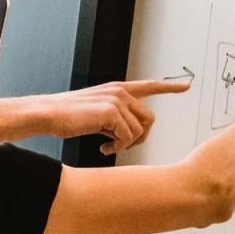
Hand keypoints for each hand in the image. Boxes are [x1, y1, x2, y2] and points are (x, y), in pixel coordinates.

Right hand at [42, 80, 190, 154]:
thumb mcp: (95, 113)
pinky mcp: (112, 112)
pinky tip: (103, 146)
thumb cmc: (67, 116)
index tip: (186, 86)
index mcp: (117, 89)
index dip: (169, 87)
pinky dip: (117, 147)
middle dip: (139, 138)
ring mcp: (117, 100)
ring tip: (107, 146)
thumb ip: (115, 117)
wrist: (48, 114)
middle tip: (121, 146)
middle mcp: (120, 92)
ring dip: (125, 145)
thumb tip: (126, 134)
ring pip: (139, 131)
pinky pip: (127, 137)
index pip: (149, 85)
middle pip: (149, 119)